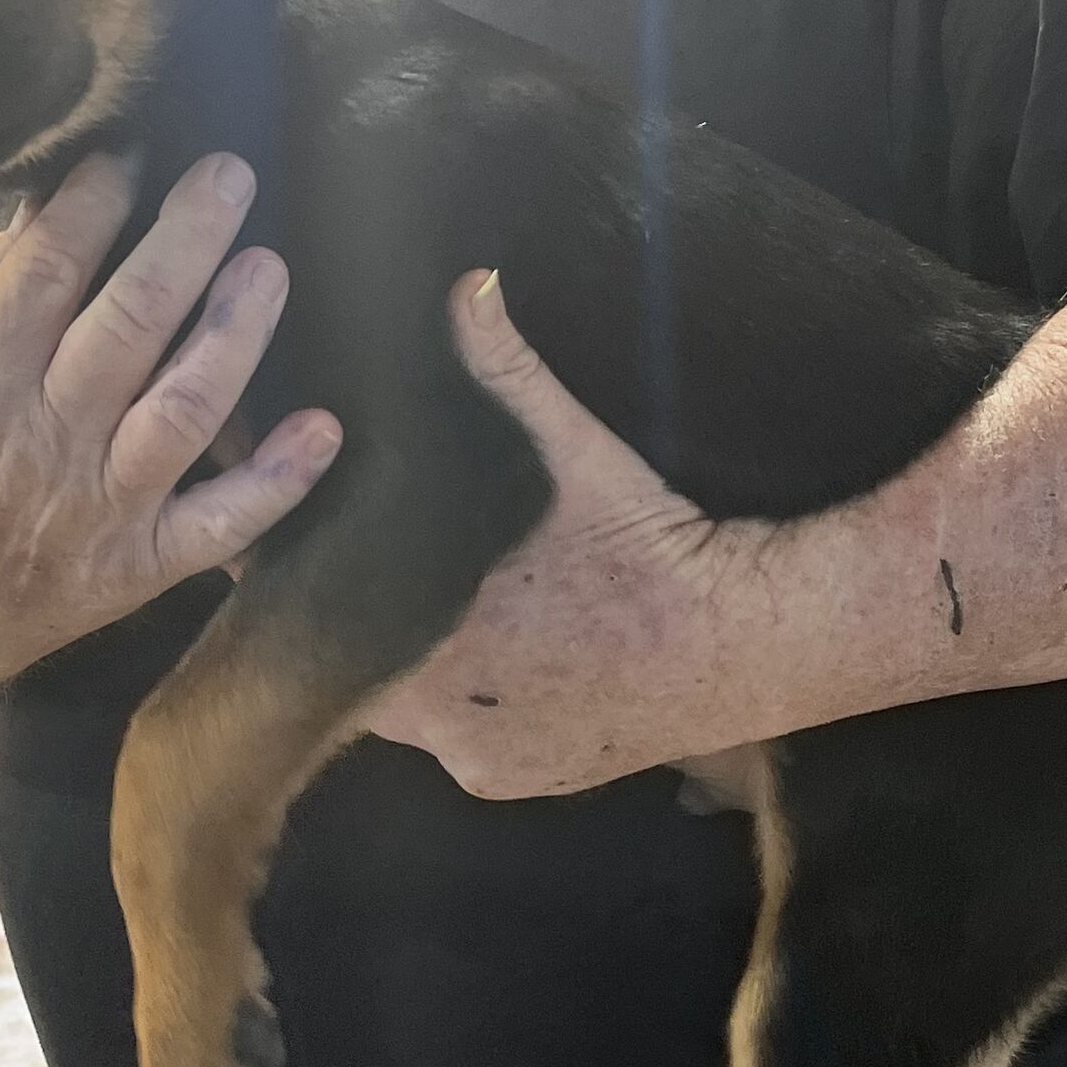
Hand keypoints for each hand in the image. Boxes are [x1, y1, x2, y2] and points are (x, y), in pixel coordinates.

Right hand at [0, 151, 342, 690]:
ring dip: (236, 334)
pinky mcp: (142, 564)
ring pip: (183, 410)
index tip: (131, 150)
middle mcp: (43, 444)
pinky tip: (323, 428)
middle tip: (230, 173)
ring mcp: (101, 508)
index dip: (94, 204)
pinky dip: (277, 482)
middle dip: (185, 239)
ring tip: (269, 266)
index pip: (43, 275)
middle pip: (128, 324)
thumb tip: (36, 216)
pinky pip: (220, 524)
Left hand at [368, 270, 778, 796]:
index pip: (326, 607)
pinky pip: (467, 743)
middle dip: (369, 620)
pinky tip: (504, 665)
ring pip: (412, 708)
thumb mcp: (575, 452)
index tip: (324, 541)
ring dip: (421, 666)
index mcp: (420, 626)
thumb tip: (466, 286)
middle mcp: (431, 708)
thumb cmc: (650, 545)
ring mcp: (472, 753)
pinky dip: (475, 710)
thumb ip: (507, 373)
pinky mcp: (514, 780)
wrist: (746, 641)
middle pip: (362, 663)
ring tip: (453, 612)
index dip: (320, 574)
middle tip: (393, 572)